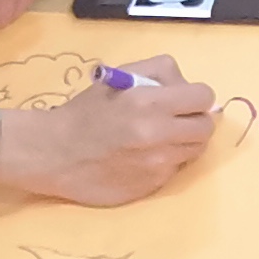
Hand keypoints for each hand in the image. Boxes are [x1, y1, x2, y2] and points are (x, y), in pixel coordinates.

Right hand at [0, 53, 215, 203]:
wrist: (54, 154)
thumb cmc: (85, 112)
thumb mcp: (118, 76)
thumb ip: (159, 73)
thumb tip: (189, 87)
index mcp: (149, 102)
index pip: (204, 97)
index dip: (196, 97)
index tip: (184, 100)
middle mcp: (158, 135)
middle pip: (205, 128)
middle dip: (194, 121)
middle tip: (174, 120)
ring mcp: (157, 165)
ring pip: (194, 151)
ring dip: (182, 143)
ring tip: (156, 138)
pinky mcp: (152, 186)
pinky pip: (175, 170)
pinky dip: (165, 162)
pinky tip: (142, 157)